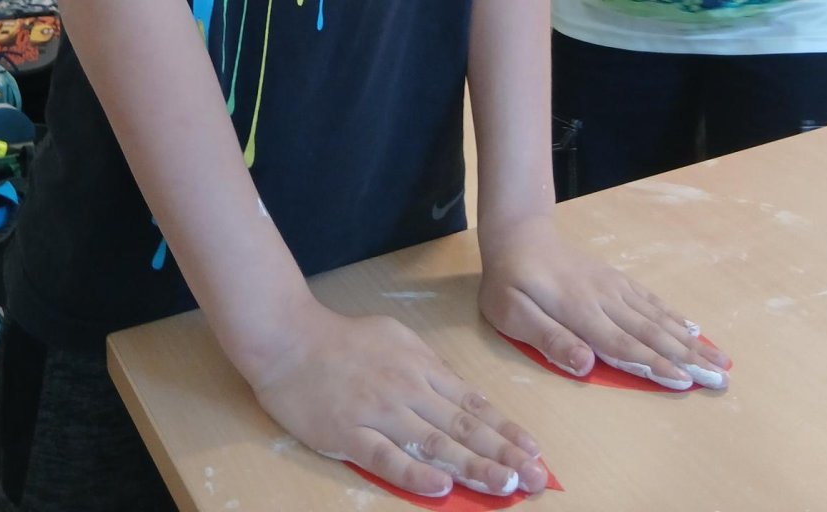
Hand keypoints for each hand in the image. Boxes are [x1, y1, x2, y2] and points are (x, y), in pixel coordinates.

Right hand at [251, 301, 546, 499]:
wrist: (290, 338)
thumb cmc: (343, 340)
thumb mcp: (395, 340)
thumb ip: (426, 368)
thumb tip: (456, 394)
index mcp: (421, 368)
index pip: (472, 403)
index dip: (505, 428)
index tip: (534, 450)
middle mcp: (408, 390)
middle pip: (463, 426)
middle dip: (503, 454)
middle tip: (536, 479)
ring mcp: (379, 412)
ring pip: (435, 443)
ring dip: (474, 466)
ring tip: (507, 485)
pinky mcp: (349, 433)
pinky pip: (386, 458)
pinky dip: (415, 474)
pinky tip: (441, 488)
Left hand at [478, 215, 729, 390]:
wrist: (518, 234)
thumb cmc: (509, 281)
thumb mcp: (512, 313)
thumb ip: (549, 338)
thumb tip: (585, 364)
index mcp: (579, 310)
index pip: (622, 344)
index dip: (654, 365)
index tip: (686, 382)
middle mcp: (604, 298)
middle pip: (651, 333)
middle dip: (688, 358)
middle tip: (721, 379)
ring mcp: (613, 287)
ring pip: (657, 318)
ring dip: (690, 341)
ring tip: (721, 359)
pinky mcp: (615, 280)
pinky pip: (650, 300)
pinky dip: (674, 316)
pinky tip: (693, 330)